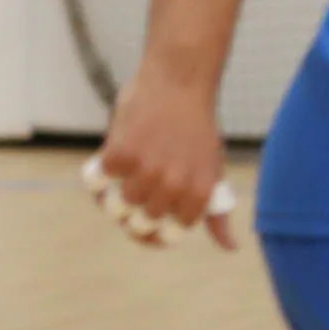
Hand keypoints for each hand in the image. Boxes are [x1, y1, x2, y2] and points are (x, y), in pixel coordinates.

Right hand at [86, 71, 235, 248]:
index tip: (146, 224)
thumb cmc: (196, 128)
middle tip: (134, 190)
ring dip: (114, 193)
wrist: (179, 82)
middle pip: (140, 223)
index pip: (170, 235)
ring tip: (123, 174)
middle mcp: (174, 186)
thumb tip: (230, 248)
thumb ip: (214, 211)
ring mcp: (146, 171)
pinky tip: (113, 156)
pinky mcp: (119, 154)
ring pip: (118, 205)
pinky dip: (100, 172)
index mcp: (200, 193)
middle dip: (133, 213)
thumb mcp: (213, 171)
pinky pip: (98, 181)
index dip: (154, 234)